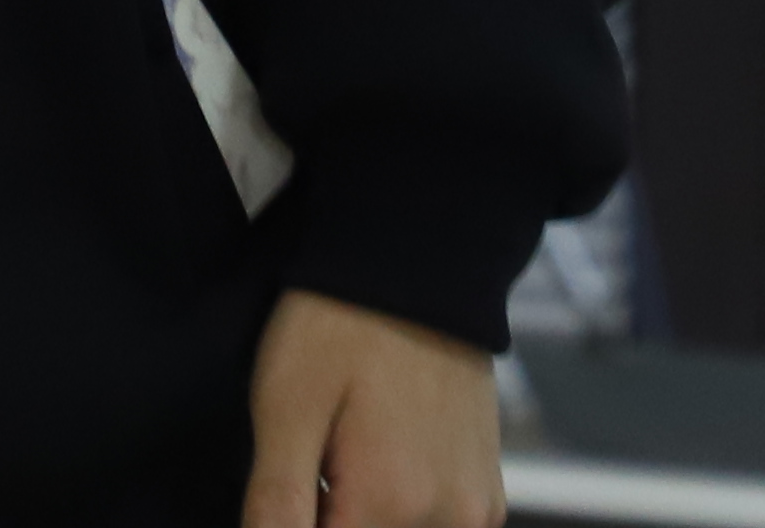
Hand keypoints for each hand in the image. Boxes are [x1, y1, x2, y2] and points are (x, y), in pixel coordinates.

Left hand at [240, 289, 502, 527]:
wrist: (420, 263)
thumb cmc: (341, 325)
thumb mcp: (286, 408)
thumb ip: (276, 507)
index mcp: (392, 505)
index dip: (293, 522)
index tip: (294, 482)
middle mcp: (448, 520)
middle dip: (330, 516)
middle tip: (319, 457)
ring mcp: (476, 510)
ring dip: (365, 516)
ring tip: (347, 454)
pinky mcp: (487, 494)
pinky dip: (403, 514)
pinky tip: (381, 461)